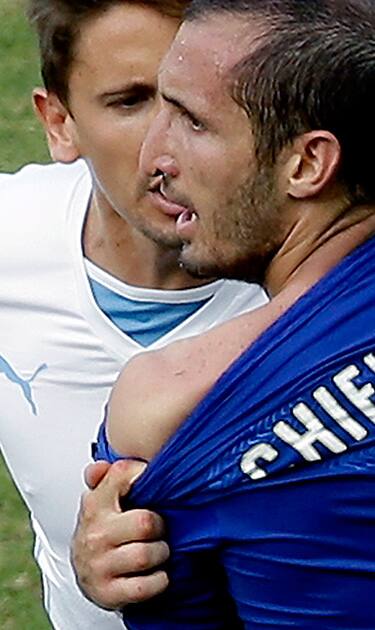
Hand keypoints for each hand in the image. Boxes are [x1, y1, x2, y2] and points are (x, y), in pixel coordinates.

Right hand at [71, 460, 169, 609]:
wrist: (86, 574)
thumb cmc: (104, 530)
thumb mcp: (102, 500)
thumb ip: (107, 477)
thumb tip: (101, 466)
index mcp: (94, 504)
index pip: (122, 475)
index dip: (144, 476)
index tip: (153, 486)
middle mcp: (95, 534)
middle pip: (145, 522)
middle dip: (160, 527)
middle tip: (159, 529)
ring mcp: (99, 565)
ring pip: (147, 555)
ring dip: (161, 554)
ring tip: (159, 551)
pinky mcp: (107, 593)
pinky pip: (145, 587)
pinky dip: (159, 581)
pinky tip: (157, 574)